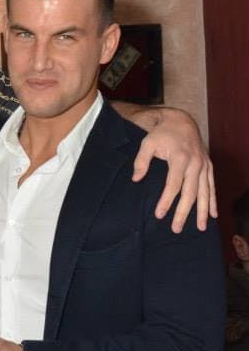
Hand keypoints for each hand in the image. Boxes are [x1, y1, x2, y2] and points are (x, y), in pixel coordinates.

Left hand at [130, 107, 215, 232]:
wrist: (181, 121)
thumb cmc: (162, 133)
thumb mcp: (147, 143)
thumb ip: (141, 161)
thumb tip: (136, 179)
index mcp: (180, 158)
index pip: (173, 184)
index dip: (167, 201)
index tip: (159, 215)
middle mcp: (195, 163)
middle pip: (190, 193)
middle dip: (183, 212)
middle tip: (176, 229)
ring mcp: (204, 165)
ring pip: (205, 192)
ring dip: (202, 211)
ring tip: (199, 228)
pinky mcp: (208, 166)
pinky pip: (212, 186)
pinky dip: (213, 201)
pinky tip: (212, 215)